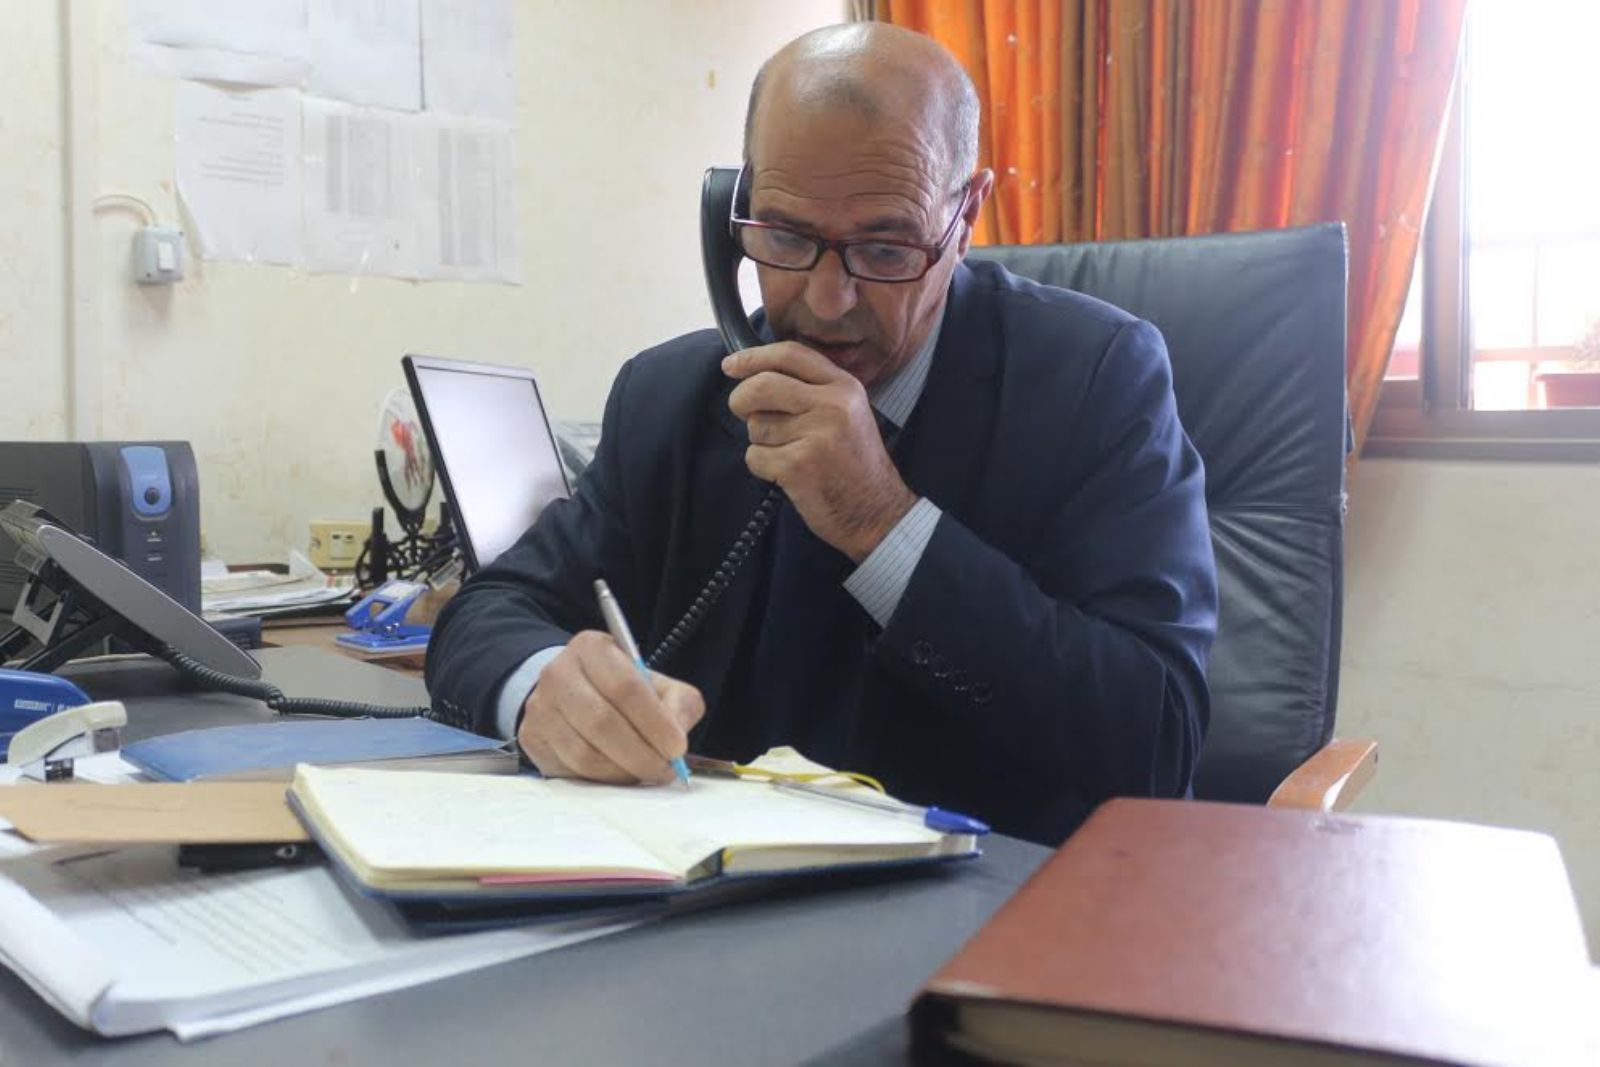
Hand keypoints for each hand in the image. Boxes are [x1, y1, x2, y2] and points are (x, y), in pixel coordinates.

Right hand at [517, 630, 704, 783]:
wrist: (571, 692)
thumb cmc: (619, 688)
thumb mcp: (655, 683)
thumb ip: (678, 703)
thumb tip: (677, 734)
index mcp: (591, 648)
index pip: (626, 687)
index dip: (655, 722)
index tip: (677, 747)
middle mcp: (558, 673)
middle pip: (602, 722)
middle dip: (641, 754)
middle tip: (665, 769)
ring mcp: (540, 707)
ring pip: (585, 753)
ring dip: (623, 771)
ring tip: (645, 772)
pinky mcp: (532, 738)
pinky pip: (571, 770)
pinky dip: (603, 779)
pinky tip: (620, 773)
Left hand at [724, 342, 916, 561]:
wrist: (876, 512)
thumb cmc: (855, 465)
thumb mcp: (848, 414)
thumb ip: (811, 390)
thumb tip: (756, 376)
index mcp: (844, 387)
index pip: (791, 354)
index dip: (754, 357)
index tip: (731, 364)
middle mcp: (833, 405)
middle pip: (763, 385)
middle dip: (741, 398)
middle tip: (742, 410)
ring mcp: (816, 435)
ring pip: (757, 424)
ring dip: (761, 441)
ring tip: (790, 454)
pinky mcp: (799, 465)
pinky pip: (755, 456)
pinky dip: (763, 467)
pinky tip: (788, 475)